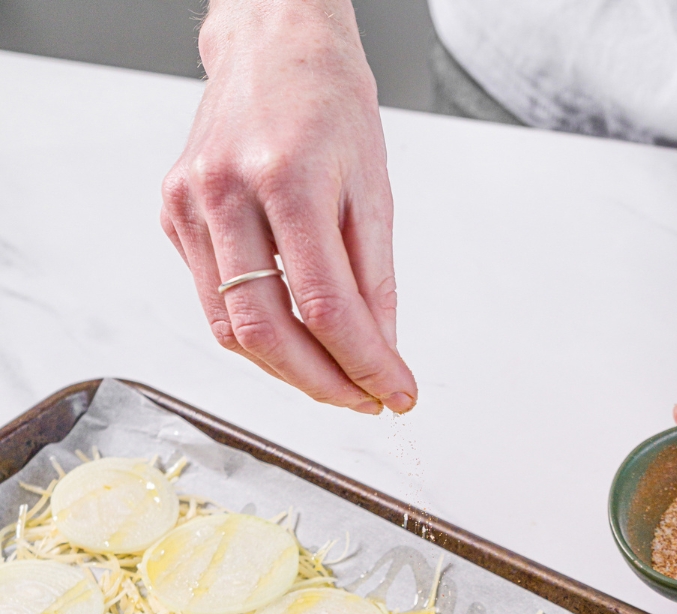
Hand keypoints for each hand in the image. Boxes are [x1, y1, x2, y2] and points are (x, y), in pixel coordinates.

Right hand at [161, 0, 416, 414]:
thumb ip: (375, 280)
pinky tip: (294, 332)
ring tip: (335, 377)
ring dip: (288, 370)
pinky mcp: (173, 214)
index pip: (326, 306)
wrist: (272, 43)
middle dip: (323, 383)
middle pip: (268, 331)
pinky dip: (258, 332)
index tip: (396, 394)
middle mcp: (225, 192)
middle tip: (364, 399)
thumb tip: (382, 354)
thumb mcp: (373, 188)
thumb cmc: (329, 104)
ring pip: (233, 330)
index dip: (364, 364)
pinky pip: (215, 301)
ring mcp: (189, 205)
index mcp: (287, 178)